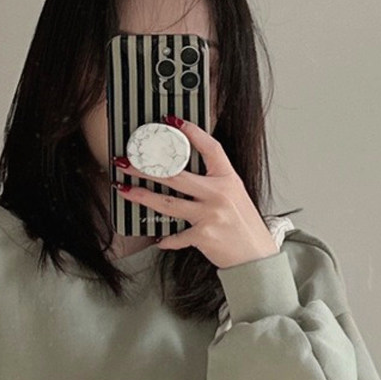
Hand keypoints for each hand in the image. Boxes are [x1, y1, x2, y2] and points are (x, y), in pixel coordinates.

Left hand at [112, 116, 280, 269]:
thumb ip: (214, 183)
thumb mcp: (236, 196)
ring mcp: (210, 215)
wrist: (256, 258)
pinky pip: (177, 236)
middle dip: (146, 167)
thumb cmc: (244, 227)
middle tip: (126, 161)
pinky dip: (166, 239)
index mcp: (229, 179)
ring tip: (124, 189)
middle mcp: (219, 194)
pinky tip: (156, 237)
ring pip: (168, 203)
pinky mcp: (204, 236)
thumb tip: (184, 173)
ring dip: (142, 195)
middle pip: (176, 175)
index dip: (191, 132)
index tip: (171, 121)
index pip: (210, 148)